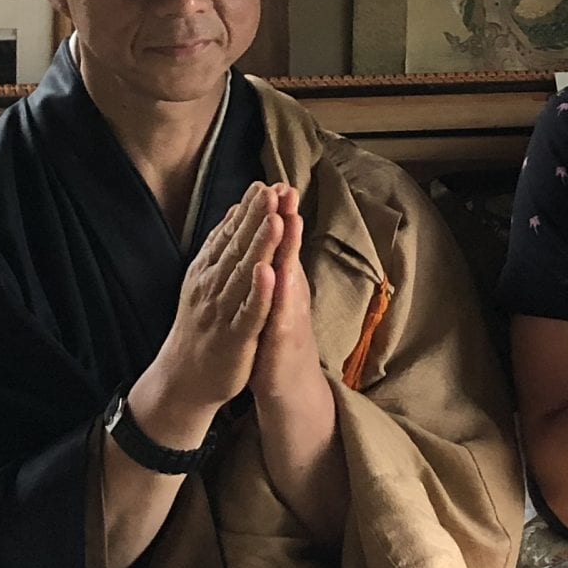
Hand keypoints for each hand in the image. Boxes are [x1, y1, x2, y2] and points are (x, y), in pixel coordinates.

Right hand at [152, 181, 279, 413]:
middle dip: (255, 218)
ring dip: (259, 246)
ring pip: (244, 275)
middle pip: (237, 247)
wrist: (183, 378)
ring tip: (274, 219)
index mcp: (207, 272)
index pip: (229, 235)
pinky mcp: (235, 338)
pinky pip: (249, 313)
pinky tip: (268, 273)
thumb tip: (234, 211)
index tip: (263, 184)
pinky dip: (258, 293)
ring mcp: (223, 312)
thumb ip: (220, 248)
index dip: (247, 210)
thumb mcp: (204, 281)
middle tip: (271, 190)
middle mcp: (212, 287)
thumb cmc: (200, 326)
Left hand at [252, 185, 318, 387]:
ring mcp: (290, 318)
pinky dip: (277, 295)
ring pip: (289, 279)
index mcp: (286, 282)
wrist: (288, 387)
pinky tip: (275, 273)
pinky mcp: (282, 343)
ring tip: (286, 218)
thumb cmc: (277, 338)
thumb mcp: (278, 298)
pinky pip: (279, 316)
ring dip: (288, 249)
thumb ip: (278, 266)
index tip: (279, 181)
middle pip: (289, 252)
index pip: (283, 242)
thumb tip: (276, 231)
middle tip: (287, 187)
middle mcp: (292, 296)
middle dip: (287, 220)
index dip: (282, 213)